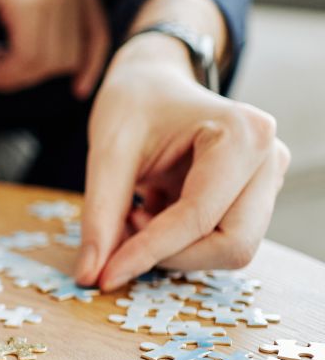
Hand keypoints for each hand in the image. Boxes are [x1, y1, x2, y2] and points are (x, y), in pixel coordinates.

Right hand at [0, 0, 108, 98]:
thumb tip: (27, 24)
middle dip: (33, 77)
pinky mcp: (28, 1)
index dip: (91, 65)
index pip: (97, 31)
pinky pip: (26, 56)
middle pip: (69, 56)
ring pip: (46, 62)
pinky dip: (6, 72)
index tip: (78, 89)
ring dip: (14, 78)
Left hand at [76, 33, 288, 289]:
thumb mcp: (106, 152)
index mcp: (242, 134)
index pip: (199, 217)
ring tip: (136, 213)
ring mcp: (267, 180)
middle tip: (124, 231)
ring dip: (174, 249)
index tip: (105, 277)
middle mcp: (268, 158)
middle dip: (171, 254)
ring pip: (229, 250)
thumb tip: (90, 276)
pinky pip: (219, 243)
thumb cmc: (133, 105)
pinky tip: (151, 212)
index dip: (149, 252)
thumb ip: (99, 216)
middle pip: (231, 244)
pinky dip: (178, 243)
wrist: (152, 83)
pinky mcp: (253, 198)